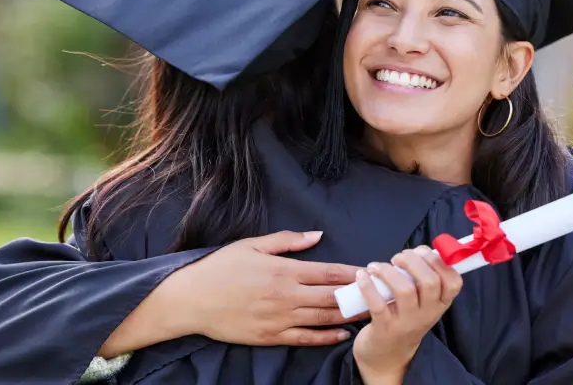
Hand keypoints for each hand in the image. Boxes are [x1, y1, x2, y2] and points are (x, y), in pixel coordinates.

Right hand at [102, 230, 365, 356]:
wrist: (191, 300)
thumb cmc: (221, 268)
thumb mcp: (252, 245)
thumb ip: (288, 241)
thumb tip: (318, 235)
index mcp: (283, 270)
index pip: (328, 272)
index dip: (352, 273)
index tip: (371, 271)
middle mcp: (285, 296)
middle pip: (332, 298)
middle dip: (359, 296)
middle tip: (380, 293)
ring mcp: (278, 319)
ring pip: (323, 319)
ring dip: (348, 316)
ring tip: (370, 312)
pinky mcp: (270, 337)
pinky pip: (305, 338)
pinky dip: (326, 337)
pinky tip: (342, 334)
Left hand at [352, 245, 462, 383]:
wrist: (387, 357)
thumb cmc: (405, 319)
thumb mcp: (423, 304)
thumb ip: (424, 279)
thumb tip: (420, 251)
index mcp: (440, 304)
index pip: (454, 281)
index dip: (439, 261)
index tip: (421, 252)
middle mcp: (427, 314)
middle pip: (430, 281)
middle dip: (412, 261)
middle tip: (397, 259)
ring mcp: (407, 322)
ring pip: (405, 290)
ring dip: (389, 271)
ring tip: (377, 267)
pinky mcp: (385, 328)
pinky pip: (378, 303)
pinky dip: (368, 286)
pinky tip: (362, 276)